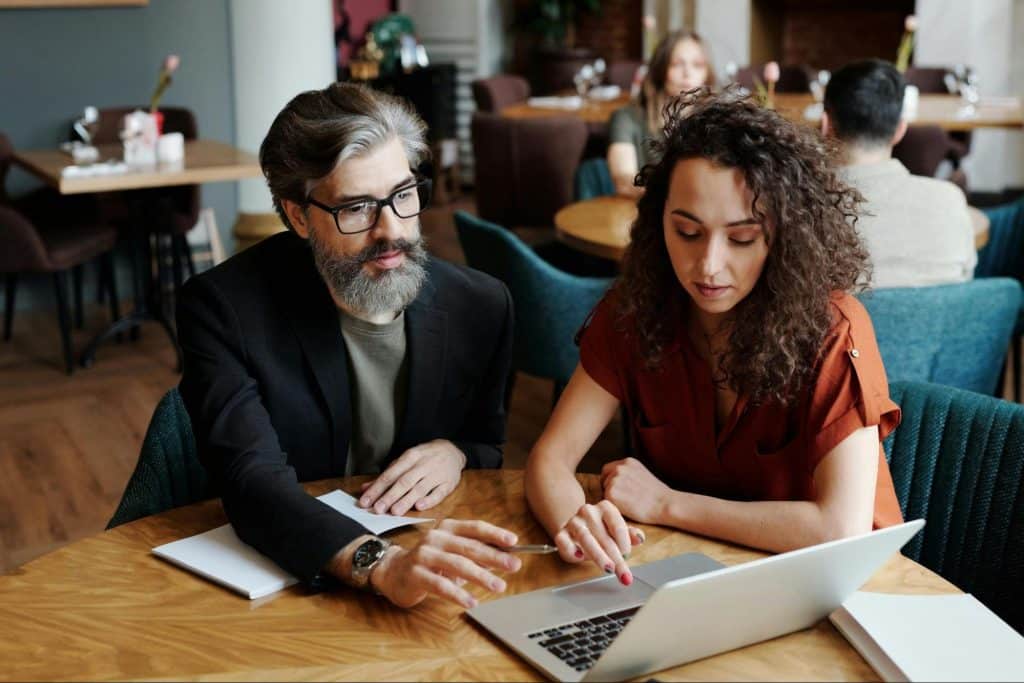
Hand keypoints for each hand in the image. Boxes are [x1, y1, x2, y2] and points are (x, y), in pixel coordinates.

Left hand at [358, 440, 465, 514]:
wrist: (452, 450)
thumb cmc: (424, 457)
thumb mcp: (405, 461)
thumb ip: (387, 475)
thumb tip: (366, 488)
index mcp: (410, 457)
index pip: (390, 474)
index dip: (377, 488)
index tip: (366, 501)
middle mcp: (423, 464)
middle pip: (404, 481)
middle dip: (390, 496)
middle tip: (378, 509)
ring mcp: (437, 474)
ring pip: (420, 488)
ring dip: (406, 500)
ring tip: (394, 511)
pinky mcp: (448, 483)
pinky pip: (439, 493)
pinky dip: (429, 500)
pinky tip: (419, 506)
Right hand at [370, 519, 521, 608]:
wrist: (392, 571)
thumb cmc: (428, 562)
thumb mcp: (452, 554)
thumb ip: (475, 555)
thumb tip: (504, 558)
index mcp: (447, 528)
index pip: (475, 528)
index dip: (495, 534)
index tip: (513, 542)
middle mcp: (436, 537)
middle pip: (469, 547)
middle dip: (494, 557)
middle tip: (514, 565)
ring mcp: (424, 554)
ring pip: (457, 564)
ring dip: (481, 576)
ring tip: (498, 586)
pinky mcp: (415, 574)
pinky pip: (440, 585)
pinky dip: (458, 594)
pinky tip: (471, 601)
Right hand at [552, 500, 644, 585]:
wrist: (577, 528)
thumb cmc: (602, 530)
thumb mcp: (617, 531)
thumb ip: (629, 535)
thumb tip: (640, 538)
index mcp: (605, 508)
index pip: (617, 525)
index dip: (624, 542)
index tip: (627, 555)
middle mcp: (588, 512)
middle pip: (604, 536)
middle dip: (616, 558)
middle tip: (624, 574)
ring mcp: (574, 522)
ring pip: (586, 539)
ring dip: (599, 556)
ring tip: (609, 568)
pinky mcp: (561, 533)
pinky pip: (564, 542)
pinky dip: (571, 550)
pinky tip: (579, 557)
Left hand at [601, 457, 672, 524]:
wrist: (664, 504)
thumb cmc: (657, 495)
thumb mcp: (642, 474)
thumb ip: (628, 473)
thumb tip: (615, 480)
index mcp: (627, 462)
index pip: (608, 469)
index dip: (610, 480)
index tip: (617, 490)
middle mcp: (619, 468)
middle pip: (604, 479)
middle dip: (609, 488)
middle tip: (623, 499)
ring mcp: (614, 479)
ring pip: (605, 491)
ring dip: (612, 498)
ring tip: (629, 504)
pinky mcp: (611, 493)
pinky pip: (606, 501)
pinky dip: (613, 506)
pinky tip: (627, 508)